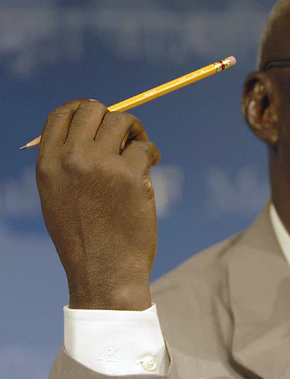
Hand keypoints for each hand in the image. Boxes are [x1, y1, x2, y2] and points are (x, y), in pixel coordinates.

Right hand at [36, 100, 160, 309]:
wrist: (103, 271)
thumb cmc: (84, 237)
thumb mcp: (58, 196)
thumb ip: (68, 162)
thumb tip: (93, 129)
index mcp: (48, 164)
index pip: (62, 114)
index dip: (83, 108)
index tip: (101, 115)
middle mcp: (71, 158)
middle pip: (93, 109)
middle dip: (113, 116)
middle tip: (126, 134)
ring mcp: (101, 164)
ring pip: (122, 121)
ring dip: (136, 131)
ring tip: (140, 149)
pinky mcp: (130, 174)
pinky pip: (144, 146)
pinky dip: (151, 152)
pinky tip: (151, 165)